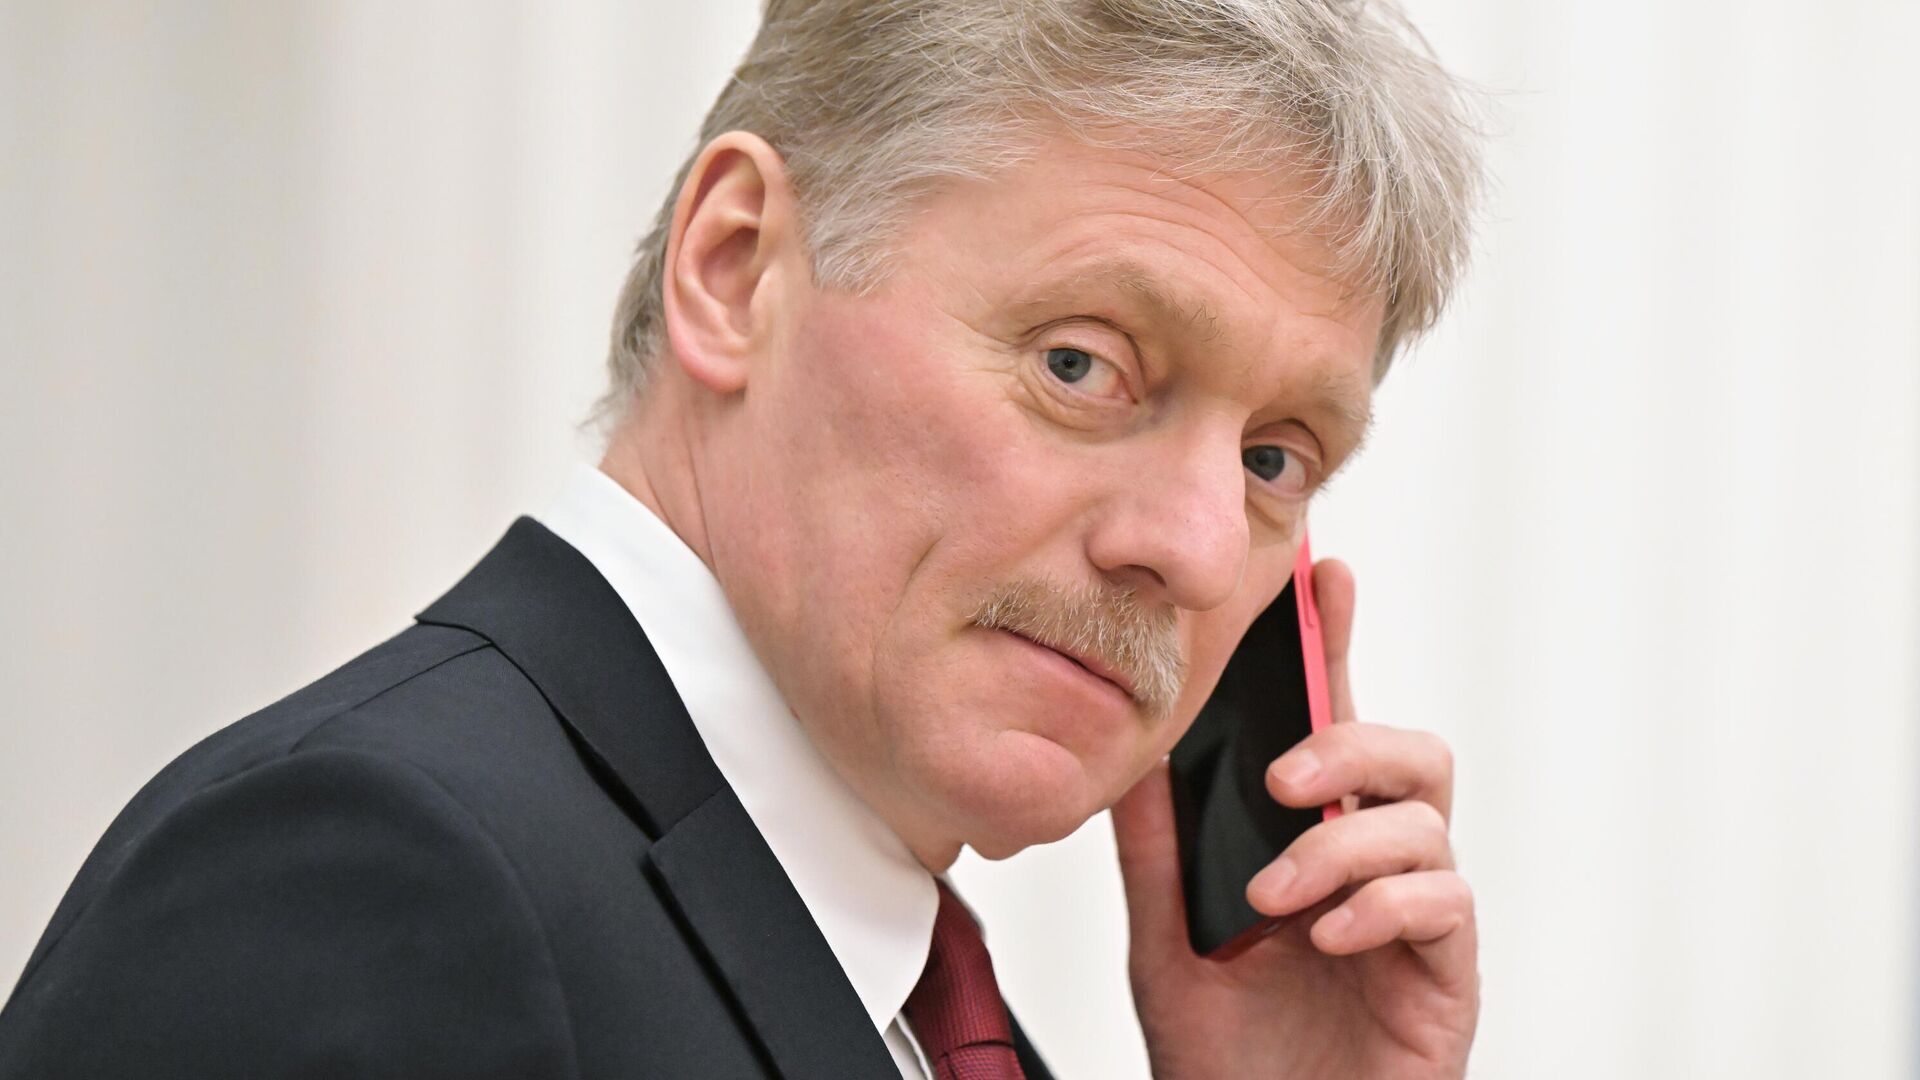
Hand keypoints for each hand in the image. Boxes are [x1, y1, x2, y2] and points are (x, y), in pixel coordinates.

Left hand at [1110, 558, 1478, 1078]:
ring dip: (1342, 845)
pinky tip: (1327, 935)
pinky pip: (1446, 903)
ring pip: (1426, 822)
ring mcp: (1415, 922)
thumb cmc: (1223, 1051)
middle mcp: (1372, 867)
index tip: (1322, 575)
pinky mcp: (1445, 979)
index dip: (1334, 647)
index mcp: (1309, 842)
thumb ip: (1158, 845)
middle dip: (1351, 741)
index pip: (1330, 725)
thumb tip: (1129, 749)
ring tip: (1273, 899)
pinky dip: (1382, 904)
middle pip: (1410, 753)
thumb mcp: (1165, 936)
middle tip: (1282, 776)